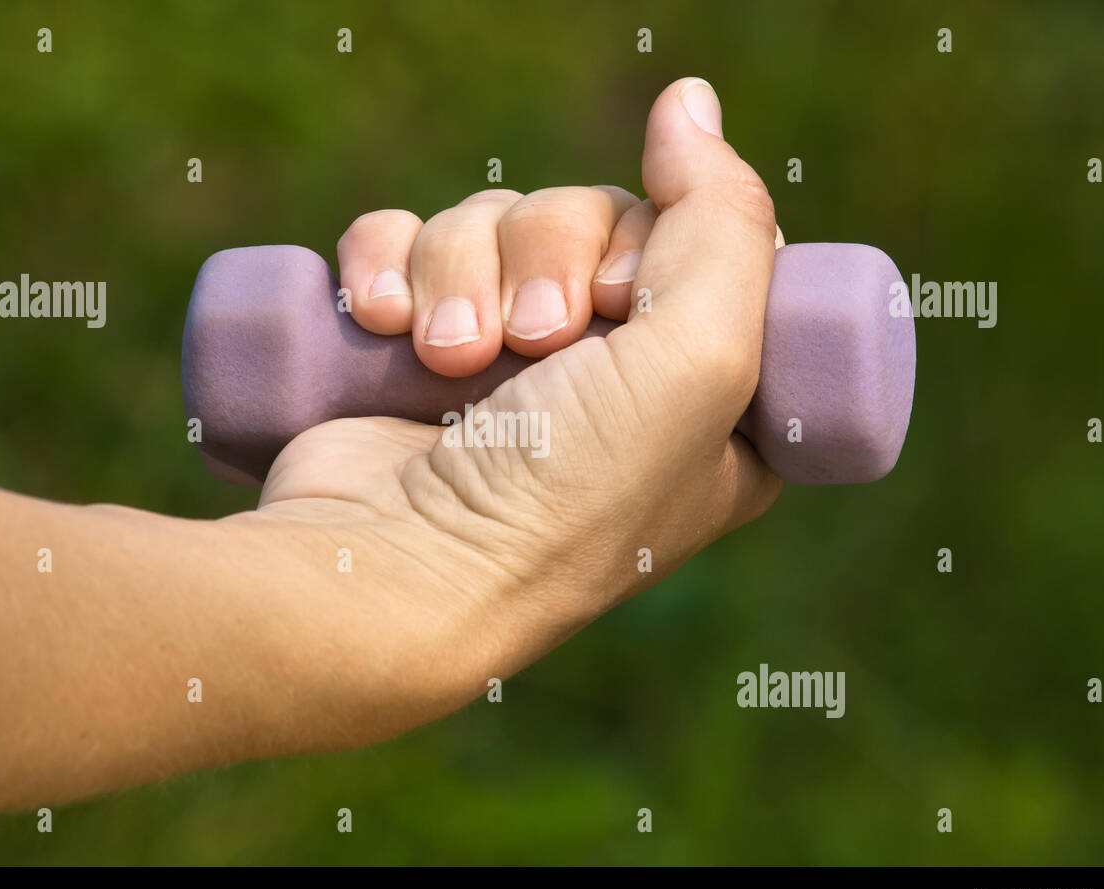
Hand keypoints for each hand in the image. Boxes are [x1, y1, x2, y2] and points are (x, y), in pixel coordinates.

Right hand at [246, 77, 782, 745]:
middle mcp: (607, 384)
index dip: (664, 244)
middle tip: (532, 341)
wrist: (391, 572)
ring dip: (460, 271)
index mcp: (704, 404)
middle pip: (592, 219)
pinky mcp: (404, 351)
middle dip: (551, 261)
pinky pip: (402, 240)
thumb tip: (690, 101)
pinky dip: (385, 264)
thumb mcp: (699, 363)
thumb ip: (723, 221)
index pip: (703, 247)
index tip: (632, 300)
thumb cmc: (561, 496)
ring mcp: (499, 367)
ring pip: (491, 221)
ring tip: (446, 359)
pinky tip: (379, 325)